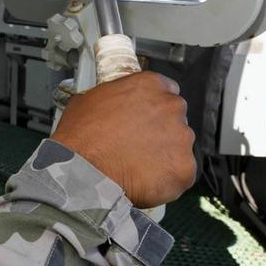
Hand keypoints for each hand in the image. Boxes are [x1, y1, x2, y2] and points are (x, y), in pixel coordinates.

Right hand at [52, 71, 195, 208]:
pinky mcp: (185, 168)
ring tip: (138, 165)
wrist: (82, 172)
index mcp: (149, 85)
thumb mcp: (87, 100)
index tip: (145, 117)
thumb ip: (111, 97)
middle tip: (138, 143)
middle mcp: (171, 106)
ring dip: (164, 154)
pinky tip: (145, 180)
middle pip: (175, 117)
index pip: (166, 89)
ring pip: (179, 146)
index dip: (154, 106)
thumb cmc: (81, 137)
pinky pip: (181, 173)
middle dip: (161, 130)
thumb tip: (108, 104)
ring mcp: (181, 138)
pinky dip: (167, 178)